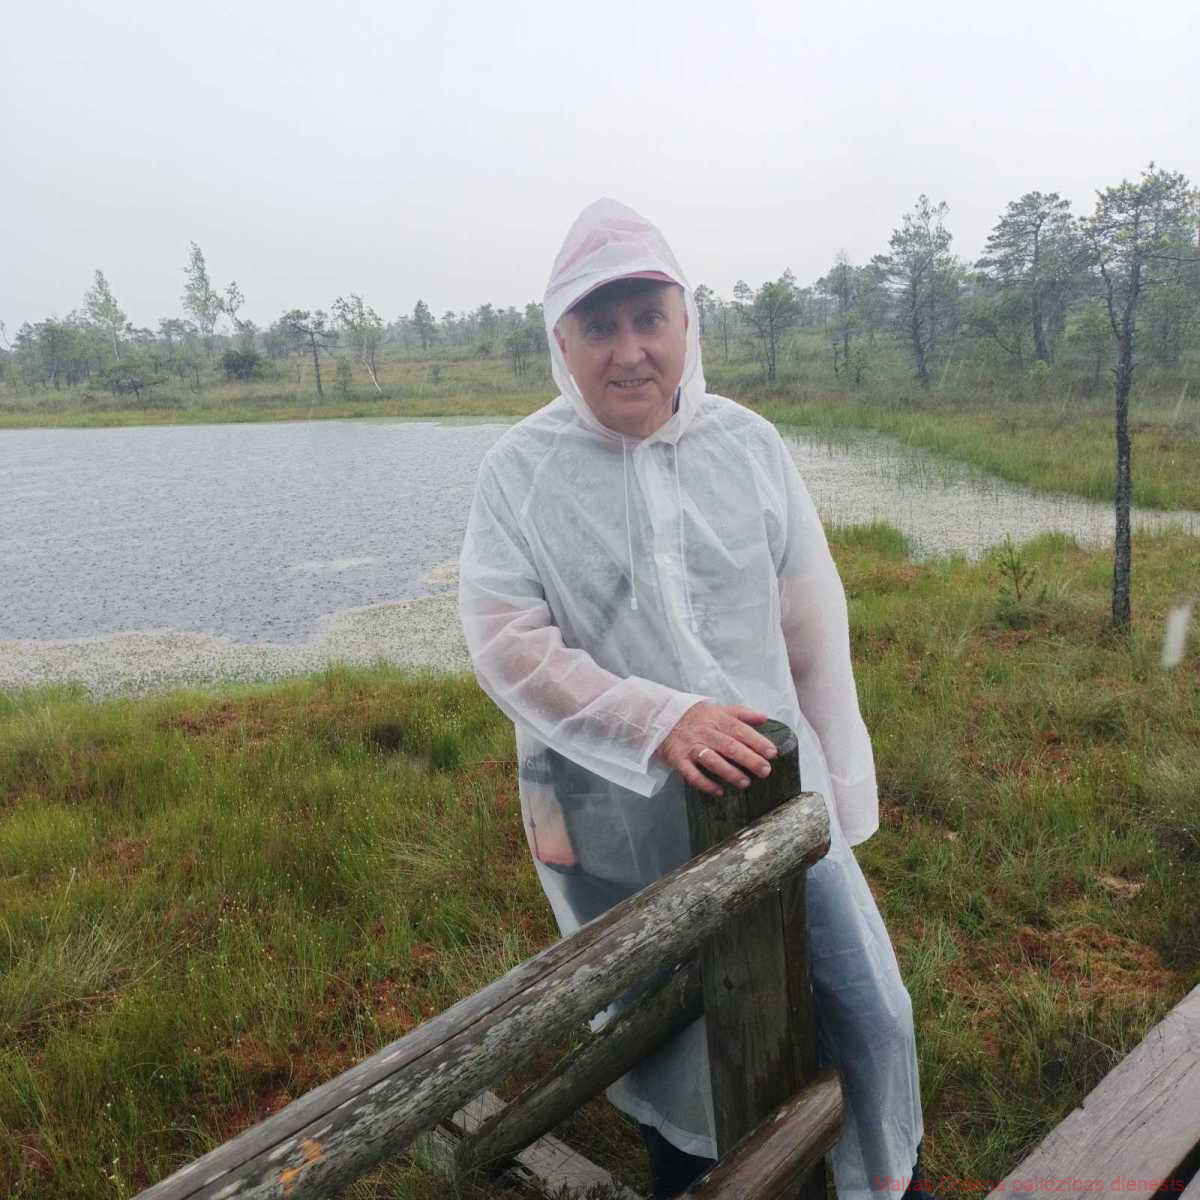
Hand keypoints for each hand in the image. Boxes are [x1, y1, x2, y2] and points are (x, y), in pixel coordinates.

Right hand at [653, 702, 777, 796]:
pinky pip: (692, 774)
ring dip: (730, 772)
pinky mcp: (678, 759)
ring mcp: (690, 746)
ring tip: (745, 783)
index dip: (757, 742)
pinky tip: (719, 791)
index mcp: (717, 719)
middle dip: (749, 759)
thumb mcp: (717, 709)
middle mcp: (705, 732)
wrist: (659, 717)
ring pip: (712, 760)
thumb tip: (764, 718)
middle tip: (765, 770)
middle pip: (729, 746)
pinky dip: (705, 783)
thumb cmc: (694, 716)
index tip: (772, 753)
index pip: (740, 730)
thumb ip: (741, 714)